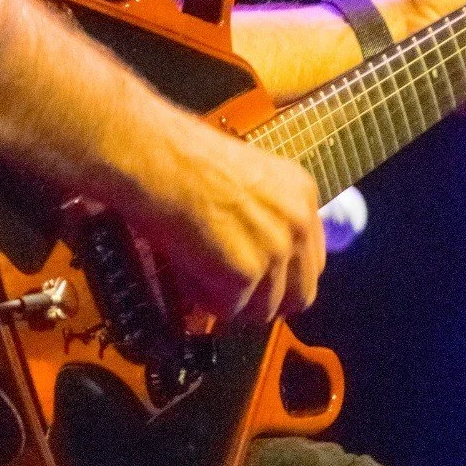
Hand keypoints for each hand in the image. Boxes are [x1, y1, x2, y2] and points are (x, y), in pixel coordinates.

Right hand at [144, 120, 324, 325]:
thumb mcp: (245, 180)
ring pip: (262, 310)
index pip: (311, 263)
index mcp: (302, 194)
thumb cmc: (182, 158)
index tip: (255, 279)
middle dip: (262, 299)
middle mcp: (299, 222)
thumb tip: (263, 261)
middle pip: (298, 296)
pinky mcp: (245, 273)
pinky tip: (185, 264)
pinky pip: (226, 309)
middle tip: (228, 288)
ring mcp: (275, 249)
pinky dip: (201, 295)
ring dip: (228, 297)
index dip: (280, 278)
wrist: (153, 155)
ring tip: (197, 265)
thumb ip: (267, 218)